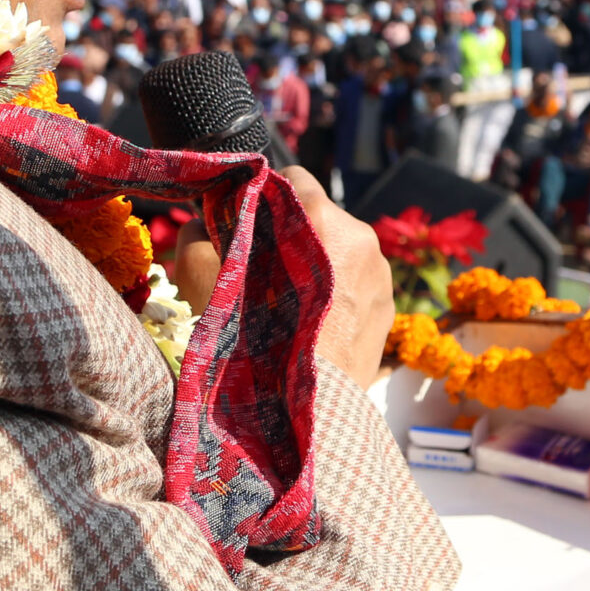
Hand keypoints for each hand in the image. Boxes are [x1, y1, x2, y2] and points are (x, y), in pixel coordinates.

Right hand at [169, 170, 390, 390]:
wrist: (298, 412)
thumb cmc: (248, 340)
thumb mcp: (200, 276)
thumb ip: (199, 232)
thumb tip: (208, 220)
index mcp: (319, 218)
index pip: (292, 178)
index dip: (264, 196)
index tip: (247, 221)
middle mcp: (361, 237)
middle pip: (319, 216)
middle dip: (292, 234)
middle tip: (263, 269)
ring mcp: (381, 274)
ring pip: (341, 251)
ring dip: (317, 265)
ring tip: (289, 305)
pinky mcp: (389, 307)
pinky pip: (358, 284)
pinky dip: (337, 294)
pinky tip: (313, 324)